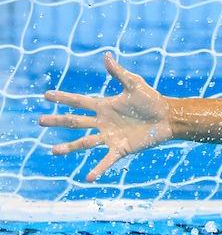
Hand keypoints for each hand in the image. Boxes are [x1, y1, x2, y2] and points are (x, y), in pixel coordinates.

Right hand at [38, 53, 172, 181]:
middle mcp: (103, 122)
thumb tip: (106, 56)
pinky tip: (88, 178)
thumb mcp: (134, 84)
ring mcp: (110, 136)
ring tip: (53, 151)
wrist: (168, 118)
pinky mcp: (121, 148)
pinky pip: (107, 160)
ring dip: (70, 147)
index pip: (79, 102)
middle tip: (40, 121)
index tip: (46, 95)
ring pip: (85, 143)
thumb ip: (119, 73)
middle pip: (76, 122)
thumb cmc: (152, 100)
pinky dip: (98, 170)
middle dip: (58, 121)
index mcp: (104, 106)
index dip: (63, 98)